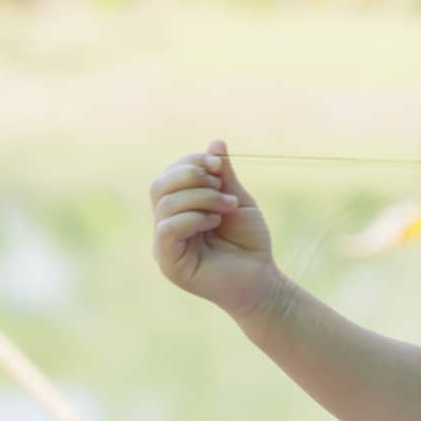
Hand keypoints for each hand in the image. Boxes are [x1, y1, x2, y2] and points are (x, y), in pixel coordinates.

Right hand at [148, 139, 282, 318]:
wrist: (261, 279)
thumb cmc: (249, 242)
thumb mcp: (236, 200)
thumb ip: (223, 175)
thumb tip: (215, 141)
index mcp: (179, 209)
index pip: (169, 175)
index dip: (191, 161)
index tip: (218, 163)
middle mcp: (166, 225)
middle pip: (159, 186)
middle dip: (191, 176)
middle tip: (221, 186)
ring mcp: (164, 245)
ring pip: (165, 204)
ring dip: (201, 197)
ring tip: (226, 206)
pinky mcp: (169, 262)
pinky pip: (168, 228)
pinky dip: (193, 217)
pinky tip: (215, 222)